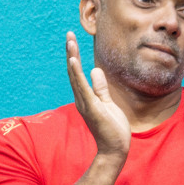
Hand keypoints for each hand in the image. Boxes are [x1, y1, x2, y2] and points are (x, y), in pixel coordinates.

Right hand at [66, 32, 130, 157]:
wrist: (114, 150)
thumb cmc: (112, 129)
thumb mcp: (108, 103)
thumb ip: (100, 87)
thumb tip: (95, 70)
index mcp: (86, 97)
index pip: (78, 73)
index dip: (75, 56)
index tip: (73, 40)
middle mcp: (81, 98)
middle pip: (73, 72)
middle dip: (71, 52)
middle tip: (69, 34)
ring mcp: (85, 103)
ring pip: (76, 77)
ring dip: (72, 58)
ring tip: (70, 42)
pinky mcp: (92, 108)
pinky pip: (83, 88)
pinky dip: (77, 74)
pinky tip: (73, 62)